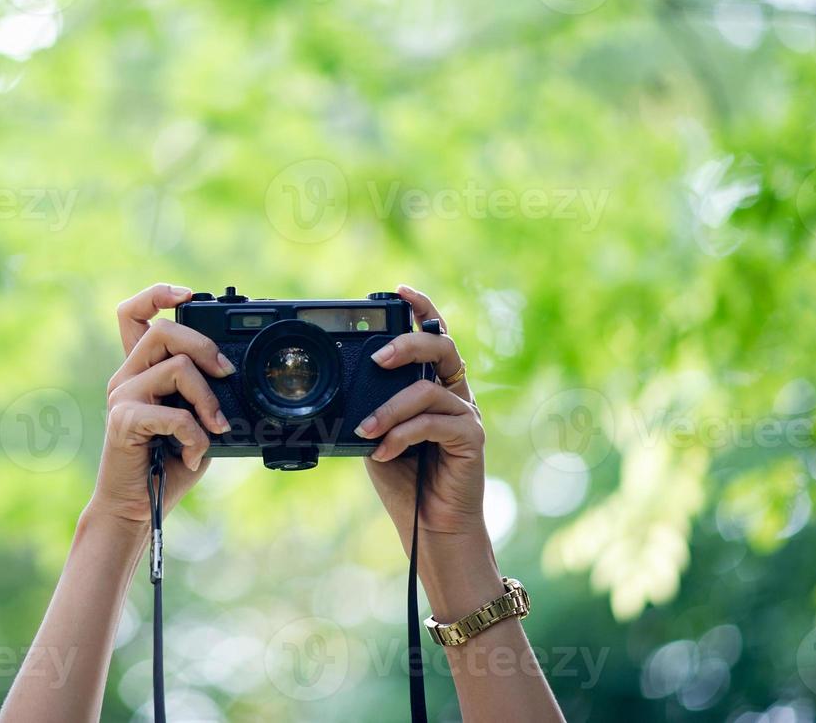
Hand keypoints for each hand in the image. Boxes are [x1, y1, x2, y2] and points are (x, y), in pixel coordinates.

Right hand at [85, 283, 234, 527]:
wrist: (136, 509)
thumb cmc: (166, 466)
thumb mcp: (194, 420)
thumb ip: (203, 393)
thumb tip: (232, 377)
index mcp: (140, 370)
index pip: (134, 314)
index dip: (158, 294)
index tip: (188, 294)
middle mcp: (126, 377)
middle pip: (164, 331)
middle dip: (205, 346)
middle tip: (225, 373)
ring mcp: (121, 396)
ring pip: (177, 367)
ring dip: (208, 399)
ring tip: (214, 428)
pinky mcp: (122, 421)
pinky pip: (174, 413)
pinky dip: (195, 436)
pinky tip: (192, 455)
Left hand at [359, 284, 485, 542]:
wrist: (429, 526)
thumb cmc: (404, 478)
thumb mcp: (377, 432)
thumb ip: (370, 405)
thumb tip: (344, 387)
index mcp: (433, 385)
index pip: (432, 336)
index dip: (421, 310)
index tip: (399, 290)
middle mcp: (453, 393)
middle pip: (441, 348)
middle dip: (408, 345)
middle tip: (378, 358)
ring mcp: (465, 415)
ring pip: (429, 389)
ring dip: (390, 407)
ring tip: (367, 428)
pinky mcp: (471, 439)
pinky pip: (435, 422)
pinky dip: (403, 434)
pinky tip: (384, 450)